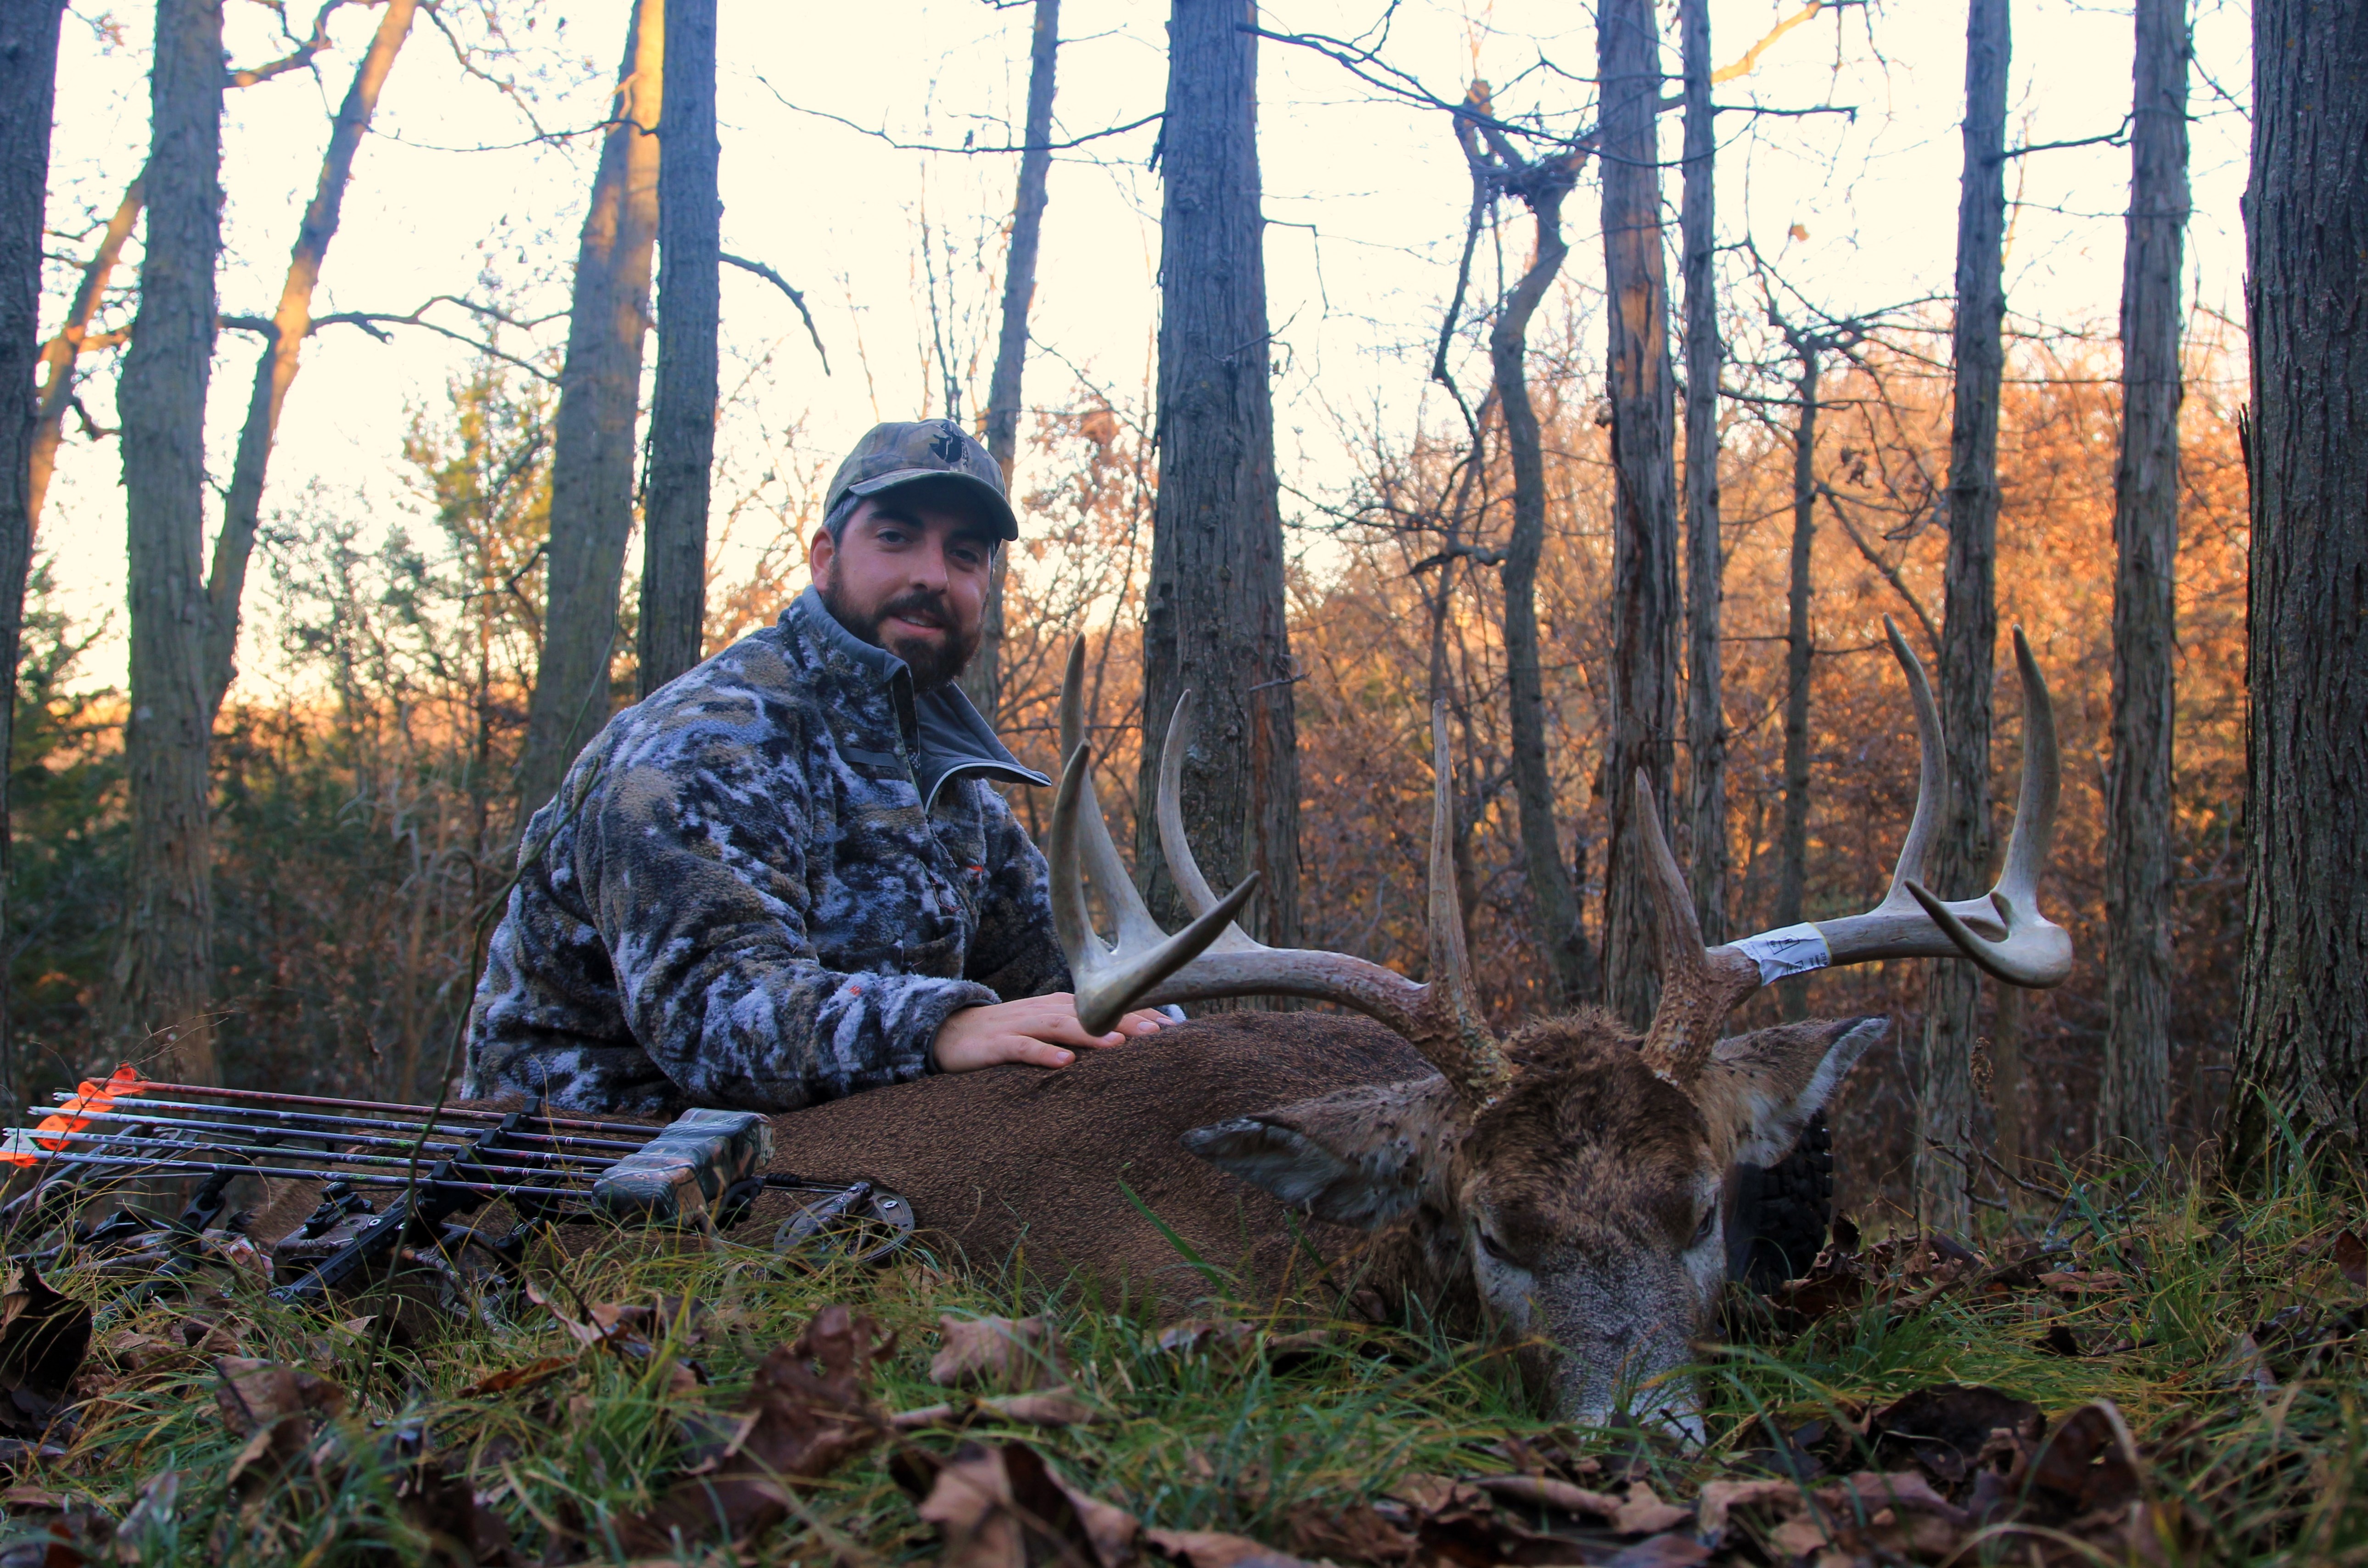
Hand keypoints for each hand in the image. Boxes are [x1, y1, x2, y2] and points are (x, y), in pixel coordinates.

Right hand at [930, 993, 1168, 1071]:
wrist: (950, 1032)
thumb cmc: (1009, 1035)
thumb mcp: (1047, 1029)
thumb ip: (1082, 1033)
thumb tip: (1126, 1046)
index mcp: (1061, 1005)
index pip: (1105, 1005)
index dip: (1137, 1013)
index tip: (1171, 1027)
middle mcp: (1045, 1010)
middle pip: (1089, 1012)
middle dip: (1124, 1020)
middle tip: (1158, 1034)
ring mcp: (1021, 1025)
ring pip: (1060, 1026)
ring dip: (1091, 1035)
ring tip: (1120, 1046)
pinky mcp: (997, 1044)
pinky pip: (1023, 1048)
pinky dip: (1044, 1054)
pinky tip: (1065, 1064)